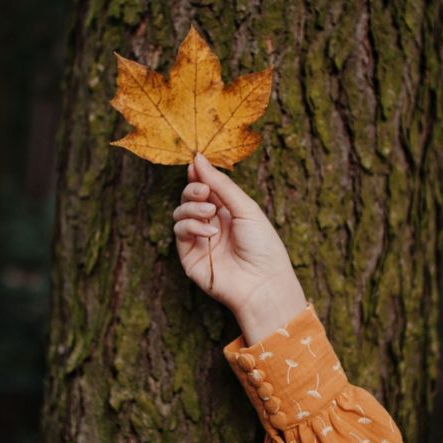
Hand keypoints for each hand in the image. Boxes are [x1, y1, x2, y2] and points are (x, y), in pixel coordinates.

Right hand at [173, 152, 306, 341]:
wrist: (263, 283)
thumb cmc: (263, 246)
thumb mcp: (245, 208)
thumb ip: (220, 185)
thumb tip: (197, 159)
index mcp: (228, 211)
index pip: (206, 187)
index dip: (199, 175)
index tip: (195, 164)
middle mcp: (212, 223)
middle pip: (189, 197)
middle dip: (193, 189)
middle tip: (204, 192)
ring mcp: (199, 239)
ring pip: (180, 212)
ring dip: (192, 207)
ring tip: (210, 213)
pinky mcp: (189, 255)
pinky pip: (180, 231)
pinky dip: (191, 226)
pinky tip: (209, 232)